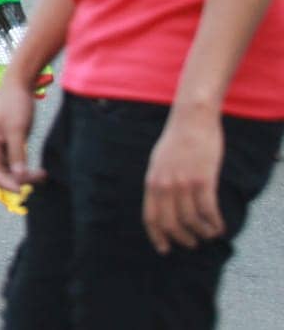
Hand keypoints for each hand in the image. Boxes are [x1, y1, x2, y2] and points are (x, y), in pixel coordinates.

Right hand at [0, 77, 44, 191]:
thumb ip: (17, 153)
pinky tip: (39, 171)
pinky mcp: (9, 145)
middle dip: (18, 180)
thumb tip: (19, 178)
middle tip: (38, 178)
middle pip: (0, 174)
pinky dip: (26, 169)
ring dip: (24, 176)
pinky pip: (15, 164)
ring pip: (9, 171)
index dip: (6, 183)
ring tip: (42, 175)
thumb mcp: (17, 129)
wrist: (17, 86)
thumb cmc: (14, 105)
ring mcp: (0, 147)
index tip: (23, 189)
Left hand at [143, 107, 225, 253]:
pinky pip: (209, 211)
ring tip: (209, 234)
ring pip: (192, 221)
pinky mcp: (203, 180)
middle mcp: (165, 185)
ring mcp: (184, 183)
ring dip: (202, 233)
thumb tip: (162, 203)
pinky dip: (215, 223)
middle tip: (192, 244)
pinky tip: (220, 227)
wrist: (191, 120)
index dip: (157, 237)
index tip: (164, 249)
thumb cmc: (176, 140)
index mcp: (151, 182)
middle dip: (182, 239)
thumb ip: (159, 182)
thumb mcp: (158, 162)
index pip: (150, 217)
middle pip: (170, 224)